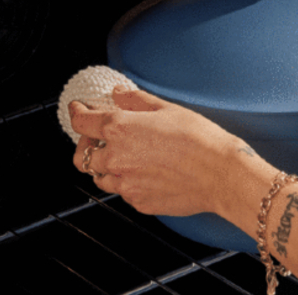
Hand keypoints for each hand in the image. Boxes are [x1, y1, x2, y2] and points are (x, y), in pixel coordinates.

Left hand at [70, 87, 246, 216]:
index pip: (81, 122)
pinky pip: (123, 192)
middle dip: (87, 144)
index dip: (77, 113)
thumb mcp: (167, 109)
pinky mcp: (138, 202)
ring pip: (99, 178)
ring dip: (105, 166)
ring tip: (124, 157)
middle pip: (82, 155)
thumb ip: (136, 100)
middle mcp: (116, 158)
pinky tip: (146, 172)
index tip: (79, 110)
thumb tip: (118, 94)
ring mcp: (125, 184)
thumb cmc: (199, 138)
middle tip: (99, 137)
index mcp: (120, 128)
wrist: (220, 174)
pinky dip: (127, 182)